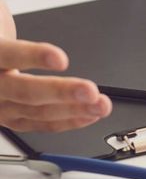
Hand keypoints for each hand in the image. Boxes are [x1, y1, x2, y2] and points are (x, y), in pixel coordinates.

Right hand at [0, 0, 111, 132]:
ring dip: (72, 110)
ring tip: (103, 103)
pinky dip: (67, 121)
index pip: (5, 55)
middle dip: (60, 92)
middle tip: (92, 90)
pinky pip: (40, 123)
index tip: (60, 57)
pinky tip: (91, 114)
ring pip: (36, 112)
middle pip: (23, 91)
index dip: (31, 57)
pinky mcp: (11, 116)